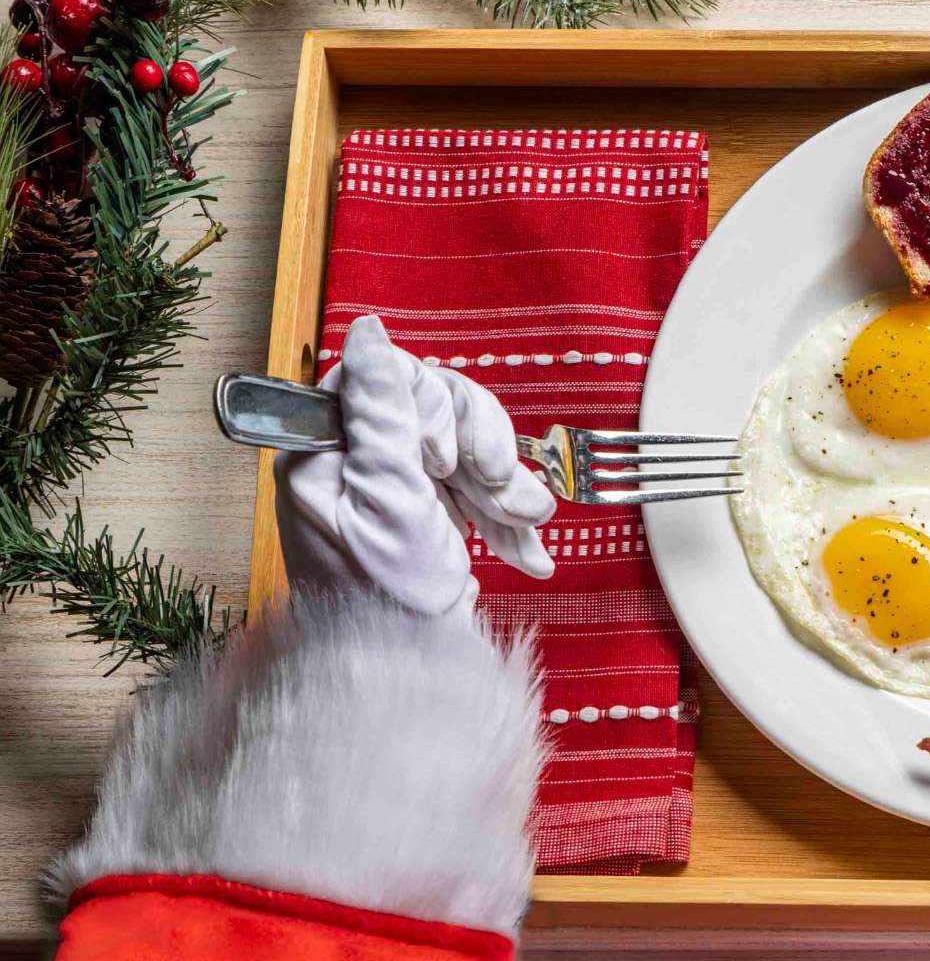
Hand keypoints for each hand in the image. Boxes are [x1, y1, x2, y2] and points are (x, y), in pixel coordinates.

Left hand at [274, 316, 556, 616]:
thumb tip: (370, 331)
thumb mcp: (390, 499)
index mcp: (327, 453)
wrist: (416, 675)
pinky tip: (524, 543)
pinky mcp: (429, 506)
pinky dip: (507, 509)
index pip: (385, 378)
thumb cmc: (390, 602)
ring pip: (466, 437)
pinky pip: (478, 478)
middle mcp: (357, 461)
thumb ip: (381, 411)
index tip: (444, 460)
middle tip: (489, 487)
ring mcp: (396, 483)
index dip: (429, 409)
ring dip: (504, 480)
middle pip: (435, 403)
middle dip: (479, 448)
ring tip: (523, 522)